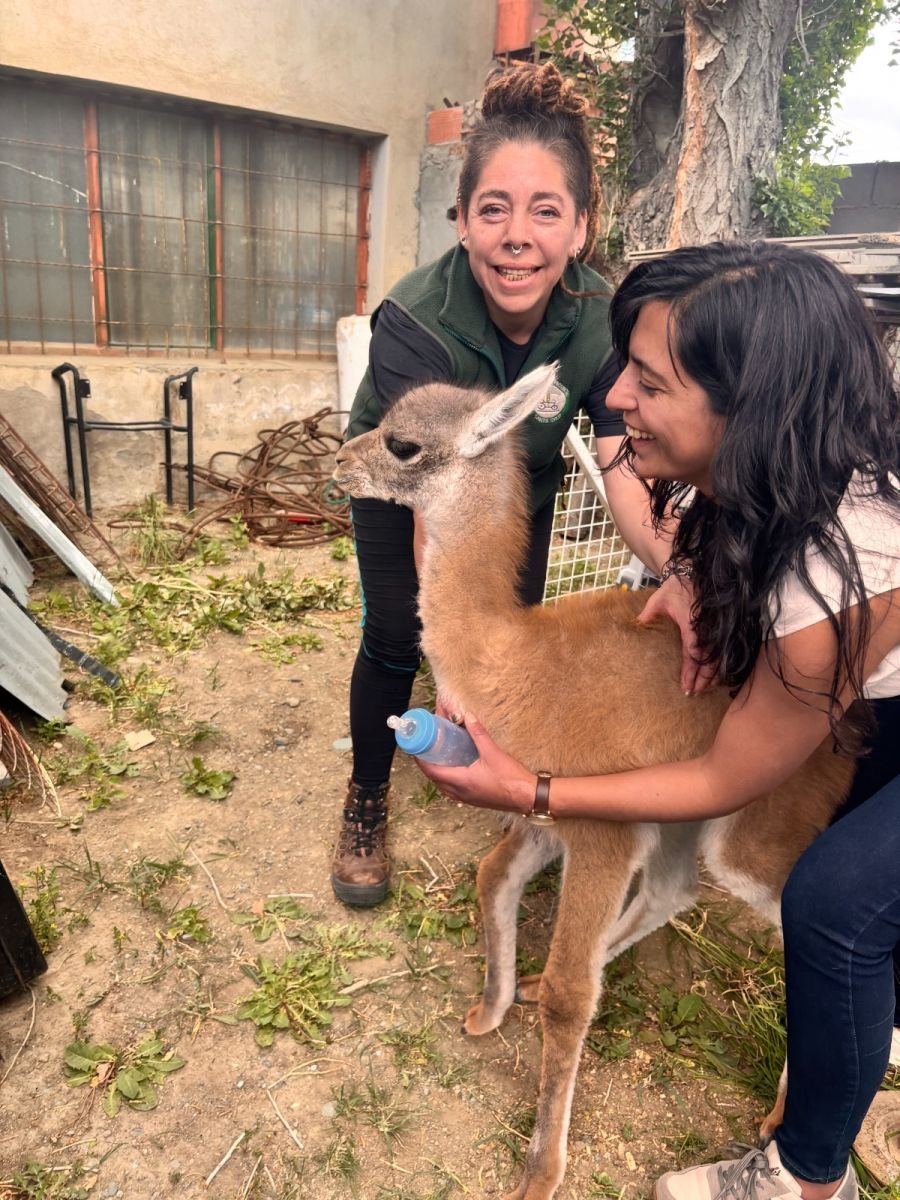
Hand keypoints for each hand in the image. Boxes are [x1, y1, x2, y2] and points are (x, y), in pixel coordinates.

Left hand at [415, 714, 533, 813]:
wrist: (527, 797)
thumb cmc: (511, 778)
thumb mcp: (493, 752)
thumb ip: (478, 733)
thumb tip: (467, 715)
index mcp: (461, 781)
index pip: (432, 772)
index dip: (421, 760)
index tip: (415, 748)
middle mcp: (460, 793)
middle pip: (435, 779)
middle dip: (428, 764)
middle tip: (426, 749)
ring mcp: (467, 799)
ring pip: (444, 786)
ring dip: (438, 772)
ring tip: (438, 757)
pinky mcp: (474, 800)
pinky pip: (453, 790)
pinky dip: (448, 779)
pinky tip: (456, 768)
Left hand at [638, 574, 717, 694]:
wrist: (691, 572)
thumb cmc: (674, 587)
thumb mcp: (657, 601)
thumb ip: (648, 616)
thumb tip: (636, 626)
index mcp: (691, 624)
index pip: (693, 654)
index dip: (691, 672)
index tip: (687, 687)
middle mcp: (706, 628)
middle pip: (710, 661)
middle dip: (704, 679)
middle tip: (695, 693)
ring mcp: (715, 628)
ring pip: (719, 657)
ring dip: (713, 674)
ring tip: (704, 688)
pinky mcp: (719, 627)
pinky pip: (722, 649)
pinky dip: (719, 663)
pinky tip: (714, 674)